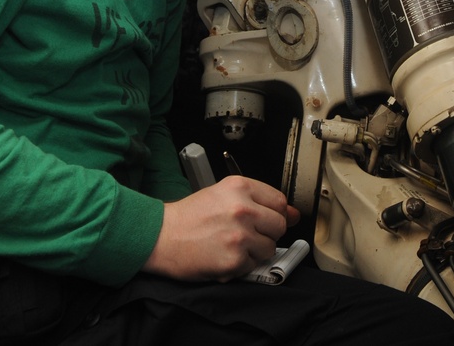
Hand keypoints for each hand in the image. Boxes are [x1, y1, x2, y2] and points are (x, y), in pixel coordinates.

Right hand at [142, 175, 300, 281]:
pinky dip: (242, 265)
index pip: (280, 201)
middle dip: (267, 233)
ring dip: (255, 250)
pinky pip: (254, 265)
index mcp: (240, 187)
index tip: (268, 220)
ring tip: (231, 244)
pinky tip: (224, 255)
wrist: (160, 237)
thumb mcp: (222, 195)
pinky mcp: (235, 259)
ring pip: (270, 247)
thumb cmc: (188, 217)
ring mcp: (240, 235)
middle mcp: (243, 208)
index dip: (276, 213)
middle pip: (280, 225)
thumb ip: (258, 202)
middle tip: (245, 234)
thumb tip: (293, 213)